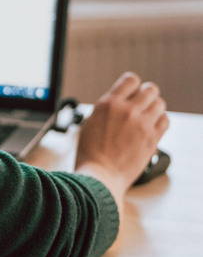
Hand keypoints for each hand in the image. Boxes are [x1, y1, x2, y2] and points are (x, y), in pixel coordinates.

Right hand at [75, 72, 168, 202]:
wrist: (99, 176)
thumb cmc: (90, 153)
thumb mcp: (91, 122)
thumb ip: (107, 109)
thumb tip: (119, 103)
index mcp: (108, 104)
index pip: (131, 80)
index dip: (133, 86)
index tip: (132, 94)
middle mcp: (127, 110)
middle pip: (150, 89)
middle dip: (146, 96)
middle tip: (142, 105)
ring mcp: (141, 124)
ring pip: (160, 103)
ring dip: (154, 108)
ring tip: (147, 118)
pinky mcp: (152, 139)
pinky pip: (165, 121)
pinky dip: (160, 122)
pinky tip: (151, 128)